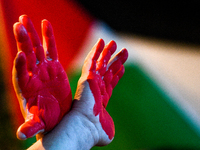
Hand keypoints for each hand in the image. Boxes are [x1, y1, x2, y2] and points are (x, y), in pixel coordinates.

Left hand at [12, 15, 71, 139]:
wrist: (56, 114)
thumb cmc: (46, 119)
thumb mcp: (39, 123)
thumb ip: (31, 126)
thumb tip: (22, 134)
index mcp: (26, 88)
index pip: (20, 74)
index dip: (20, 65)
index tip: (21, 55)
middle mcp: (33, 75)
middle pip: (26, 55)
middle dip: (23, 41)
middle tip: (18, 25)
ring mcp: (43, 69)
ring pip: (37, 48)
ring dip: (32, 34)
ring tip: (26, 19)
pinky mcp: (54, 66)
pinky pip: (51, 49)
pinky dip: (48, 37)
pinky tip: (45, 24)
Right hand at [73, 39, 127, 145]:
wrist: (85, 128)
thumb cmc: (95, 132)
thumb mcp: (107, 129)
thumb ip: (108, 125)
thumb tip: (108, 131)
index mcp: (101, 99)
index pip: (110, 83)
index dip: (116, 75)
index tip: (122, 68)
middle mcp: (96, 88)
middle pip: (108, 71)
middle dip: (116, 61)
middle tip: (124, 51)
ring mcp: (92, 82)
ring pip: (101, 63)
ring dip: (107, 52)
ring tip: (114, 42)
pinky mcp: (88, 77)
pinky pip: (92, 61)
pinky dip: (96, 51)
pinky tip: (102, 41)